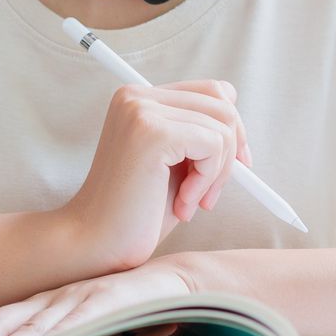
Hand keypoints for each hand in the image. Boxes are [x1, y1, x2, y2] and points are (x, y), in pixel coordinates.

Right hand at [64, 78, 252, 271]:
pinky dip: (208, 180)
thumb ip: (199, 136)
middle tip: (209, 194)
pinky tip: (183, 203)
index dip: (232, 128)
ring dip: (217, 174)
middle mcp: (136, 96)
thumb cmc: (137, 212)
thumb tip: (240, 127)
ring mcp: (142, 110)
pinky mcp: (152, 132)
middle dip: (231, 153)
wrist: (95, 244)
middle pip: (223, 103)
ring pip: (222, 127)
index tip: (233, 166)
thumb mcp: (175, 165)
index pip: (211, 91)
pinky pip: (214, 145)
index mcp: (139, 98)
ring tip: (189, 202)